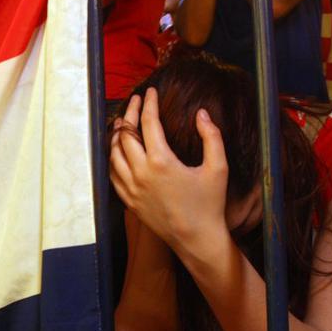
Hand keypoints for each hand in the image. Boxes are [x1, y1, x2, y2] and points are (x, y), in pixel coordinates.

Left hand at [110, 88, 229, 250]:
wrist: (197, 239)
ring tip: (122, 123)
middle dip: (128, 113)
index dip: (148, 103)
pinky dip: (113, 158)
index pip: (147, 122)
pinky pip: (113, 174)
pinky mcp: (129, 201)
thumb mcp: (218, 167)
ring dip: (116, 135)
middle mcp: (141, 173)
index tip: (151, 92)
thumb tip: (201, 114)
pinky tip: (119, 152)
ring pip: (113, 154)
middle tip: (135, 101)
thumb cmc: (210, 204)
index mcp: (161, 161)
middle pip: (125, 134)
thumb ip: (212, 136)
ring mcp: (132, 188)